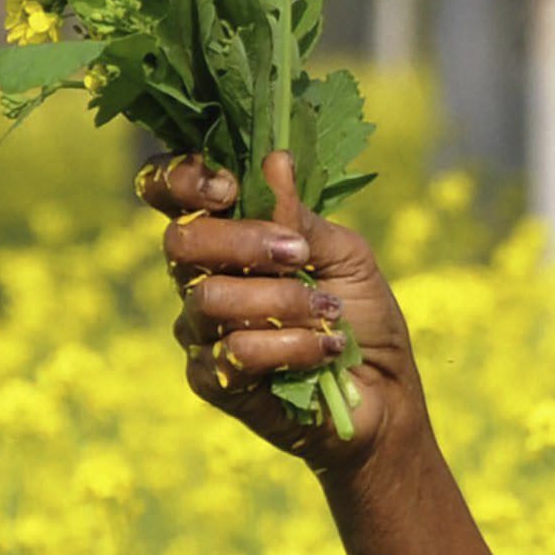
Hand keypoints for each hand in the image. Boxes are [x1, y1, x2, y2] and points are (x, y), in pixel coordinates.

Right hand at [148, 150, 416, 469]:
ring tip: (328, 311)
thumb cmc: (361, 317)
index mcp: (226, 235)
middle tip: (297, 254)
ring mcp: (201, 331)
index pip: (171, 194)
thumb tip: (273, 159)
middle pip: (180, 242)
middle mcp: (201, 279)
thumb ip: (300, 215)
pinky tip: (325, 350)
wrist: (383, 395)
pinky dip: (290, 346)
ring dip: (281, 301)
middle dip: (244, 241)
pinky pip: (233, 352)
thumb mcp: (344, 254)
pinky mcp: (212, 381)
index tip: (226, 187)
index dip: (182, 180)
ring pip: (209, 299)